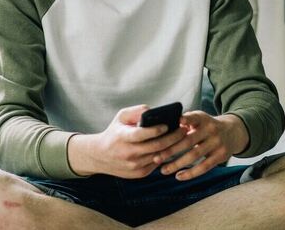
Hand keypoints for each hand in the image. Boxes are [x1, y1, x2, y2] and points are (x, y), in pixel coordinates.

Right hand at [68, 104, 187, 178]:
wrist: (100, 156)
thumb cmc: (115, 132)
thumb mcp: (121, 117)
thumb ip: (137, 111)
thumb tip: (155, 111)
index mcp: (123, 137)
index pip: (142, 134)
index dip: (157, 130)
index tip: (168, 124)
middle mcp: (129, 153)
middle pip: (157, 146)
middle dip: (173, 137)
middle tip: (184, 130)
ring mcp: (134, 165)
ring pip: (159, 156)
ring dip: (173, 147)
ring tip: (182, 137)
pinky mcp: (139, 173)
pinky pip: (157, 164)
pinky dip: (165, 155)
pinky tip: (172, 147)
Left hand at [154, 111, 248, 180]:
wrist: (232, 132)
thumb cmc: (206, 126)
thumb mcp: (199, 119)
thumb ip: (185, 122)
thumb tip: (162, 129)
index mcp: (203, 118)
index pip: (194, 117)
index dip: (187, 118)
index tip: (177, 122)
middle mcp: (211, 129)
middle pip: (188, 141)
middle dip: (170, 150)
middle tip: (156, 158)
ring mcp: (217, 143)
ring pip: (194, 155)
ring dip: (177, 164)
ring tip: (163, 170)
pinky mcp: (221, 156)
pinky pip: (204, 167)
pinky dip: (190, 173)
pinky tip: (179, 176)